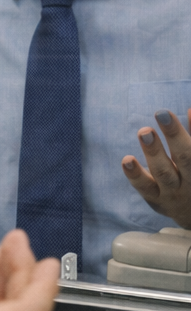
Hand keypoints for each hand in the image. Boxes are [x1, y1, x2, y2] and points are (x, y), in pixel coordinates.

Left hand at [121, 111, 190, 229]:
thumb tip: (189, 109)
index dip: (180, 132)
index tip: (169, 112)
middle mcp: (190, 182)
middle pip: (184, 158)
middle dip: (174, 135)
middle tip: (160, 113)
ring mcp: (173, 192)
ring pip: (163, 173)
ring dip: (153, 152)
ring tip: (143, 131)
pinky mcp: (156, 200)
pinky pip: (145, 188)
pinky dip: (135, 175)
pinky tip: (127, 160)